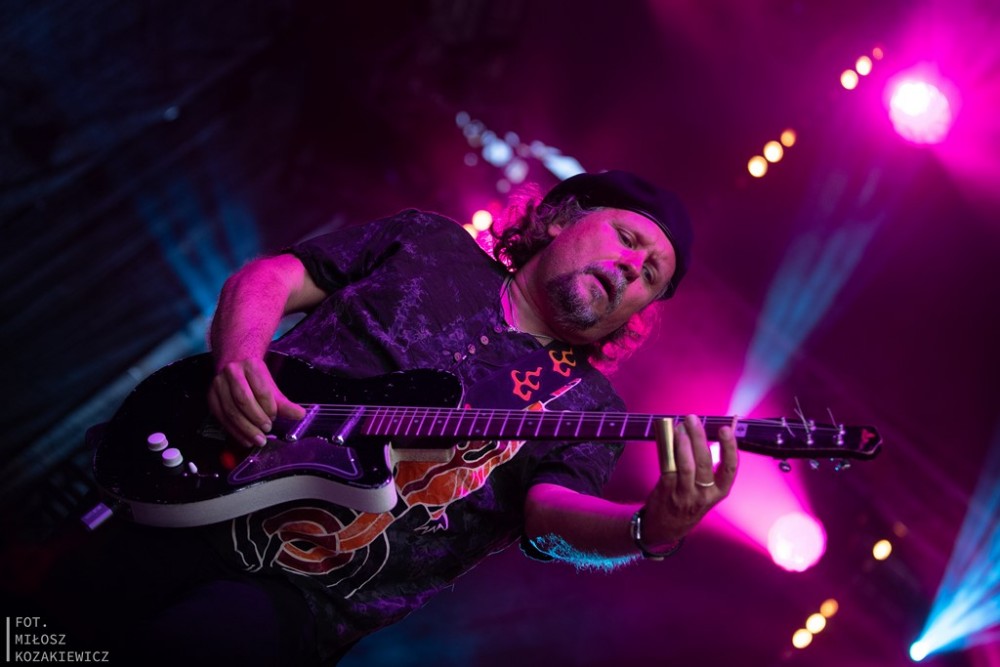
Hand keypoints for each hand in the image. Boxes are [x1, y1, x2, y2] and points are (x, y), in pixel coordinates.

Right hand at [207, 357, 305, 446]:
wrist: (235, 365)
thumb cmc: (255, 378)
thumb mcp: (271, 386)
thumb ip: (284, 403)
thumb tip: (300, 415)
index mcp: (251, 366)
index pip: (261, 390)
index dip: (268, 407)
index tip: (275, 418)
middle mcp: (232, 372)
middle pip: (243, 400)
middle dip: (256, 419)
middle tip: (267, 431)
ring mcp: (218, 385)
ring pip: (230, 411)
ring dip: (245, 429)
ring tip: (258, 440)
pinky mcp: (211, 397)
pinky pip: (221, 418)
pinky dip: (234, 432)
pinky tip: (245, 440)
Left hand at [640, 414, 738, 546]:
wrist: (664, 528)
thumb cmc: (687, 502)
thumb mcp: (704, 491)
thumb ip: (705, 467)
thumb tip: (701, 434)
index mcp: (719, 492)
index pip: (730, 468)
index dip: (730, 448)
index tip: (726, 429)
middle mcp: (704, 495)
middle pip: (705, 463)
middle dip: (699, 437)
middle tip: (693, 419)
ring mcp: (685, 494)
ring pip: (688, 465)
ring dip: (683, 443)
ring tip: (680, 427)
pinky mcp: (668, 491)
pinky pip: (670, 467)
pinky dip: (670, 451)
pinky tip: (669, 438)